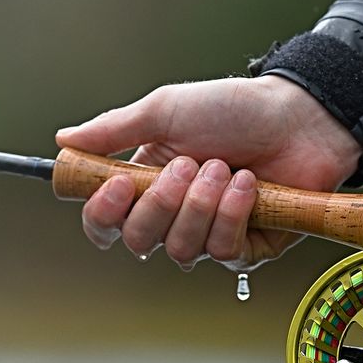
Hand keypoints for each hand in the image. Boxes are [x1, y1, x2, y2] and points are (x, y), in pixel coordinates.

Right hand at [55, 76, 361, 270]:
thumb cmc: (236, 110)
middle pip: (141, 241)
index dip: (104, 214)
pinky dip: (234, 215)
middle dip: (163, 203)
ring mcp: (213, 234)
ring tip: (227, 169)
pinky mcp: (250, 248)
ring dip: (202, 206)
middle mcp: (177, 216)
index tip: (116, 186)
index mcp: (149, 184)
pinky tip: (249, 186)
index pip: (110, 223)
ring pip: (183, 250)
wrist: (297, 118)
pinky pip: (226, 252)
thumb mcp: (167, 111)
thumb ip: (114, 131)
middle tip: (190, 165)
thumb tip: (65, 141)